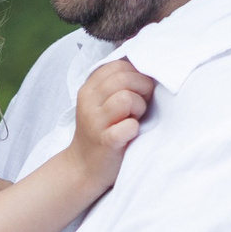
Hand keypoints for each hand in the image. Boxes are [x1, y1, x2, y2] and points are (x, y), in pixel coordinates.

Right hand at [60, 58, 155, 190]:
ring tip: (135, 119)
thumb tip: (147, 63)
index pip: (117, 65)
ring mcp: (95, 122)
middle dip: (143, 88)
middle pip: (124, 78)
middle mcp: (88, 102)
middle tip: (143, 105)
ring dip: (139, 107)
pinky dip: (134, 129)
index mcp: (89, 88)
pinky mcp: (105, 141)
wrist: (83, 168)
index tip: (140, 90)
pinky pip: (128, 126)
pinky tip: (130, 134)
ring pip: (126, 98)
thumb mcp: (102, 103)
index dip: (137, 73)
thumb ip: (118, 84)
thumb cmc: (102, 131)